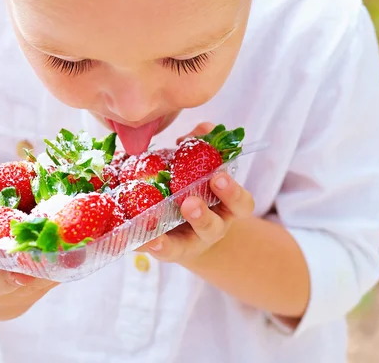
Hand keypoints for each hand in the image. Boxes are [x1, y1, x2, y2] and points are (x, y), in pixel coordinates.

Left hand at [138, 123, 253, 264]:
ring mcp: (190, 242)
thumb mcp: (200, 167)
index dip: (232, 192)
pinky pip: (160, 251)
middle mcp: (212, 227)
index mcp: (225, 206)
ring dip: (170, 235)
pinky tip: (137, 238)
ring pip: (185, 244)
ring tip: (156, 224)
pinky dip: (150, 244)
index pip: (241, 204)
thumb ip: (203, 145)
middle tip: (189, 202)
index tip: (217, 177)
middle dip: (202, 215)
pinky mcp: (169, 251)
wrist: (187, 226)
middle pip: (214, 226)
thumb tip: (204, 128)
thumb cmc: (194, 187)